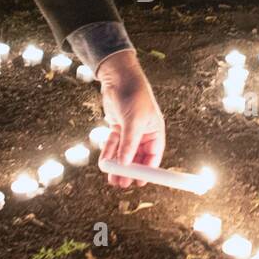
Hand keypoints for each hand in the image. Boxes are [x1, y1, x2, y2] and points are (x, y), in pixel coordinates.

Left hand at [96, 49, 164, 188]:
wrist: (118, 76)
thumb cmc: (133, 94)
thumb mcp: (134, 120)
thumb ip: (129, 143)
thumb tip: (126, 164)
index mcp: (155, 131)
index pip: (154, 156)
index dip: (148, 171)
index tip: (140, 183)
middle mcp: (143, 133)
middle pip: (137, 157)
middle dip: (129, 170)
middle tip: (122, 183)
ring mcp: (129, 130)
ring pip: (123, 153)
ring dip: (117, 165)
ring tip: (111, 178)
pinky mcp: (117, 126)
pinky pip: (113, 144)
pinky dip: (109, 153)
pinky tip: (104, 163)